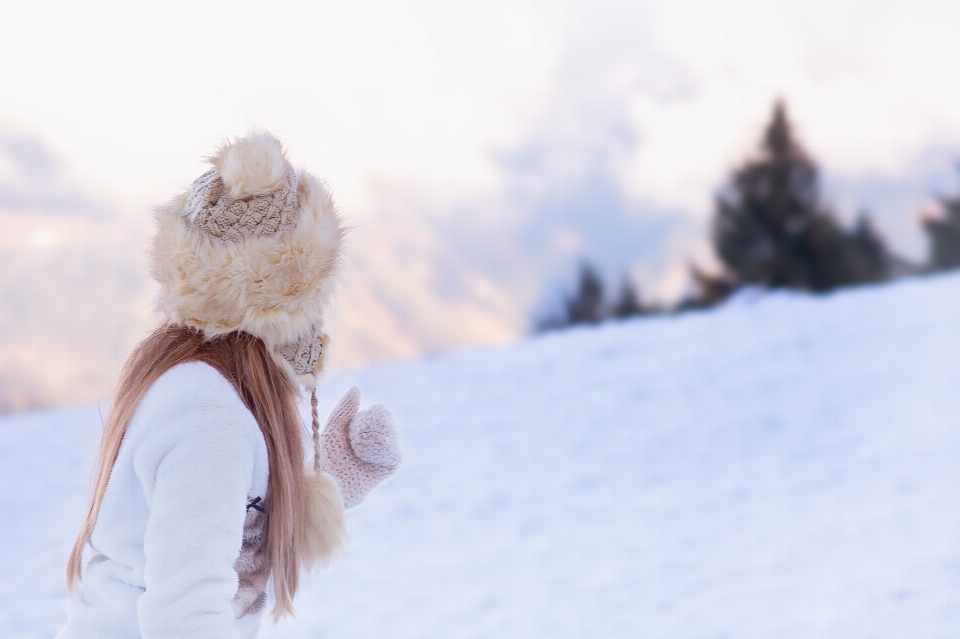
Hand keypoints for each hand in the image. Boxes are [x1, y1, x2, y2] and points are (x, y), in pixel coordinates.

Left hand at [318, 387, 401, 507]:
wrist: (325, 482)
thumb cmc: (326, 457)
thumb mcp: (334, 429)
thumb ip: (344, 410)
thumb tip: (356, 389)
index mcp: (367, 428)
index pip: (380, 412)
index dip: (372, 414)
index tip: (355, 423)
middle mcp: (379, 439)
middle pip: (388, 422)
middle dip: (372, 426)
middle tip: (355, 437)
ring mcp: (385, 453)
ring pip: (392, 435)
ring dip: (375, 436)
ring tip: (357, 445)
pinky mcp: (388, 467)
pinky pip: (394, 453)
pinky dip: (381, 449)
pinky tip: (364, 453)